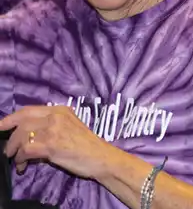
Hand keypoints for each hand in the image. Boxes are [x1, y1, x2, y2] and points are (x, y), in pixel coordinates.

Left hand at [0, 105, 115, 178]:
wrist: (100, 156)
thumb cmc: (86, 144)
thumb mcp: (70, 126)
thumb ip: (51, 126)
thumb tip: (28, 135)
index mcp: (60, 110)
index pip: (29, 110)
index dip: (12, 118)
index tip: (1, 125)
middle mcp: (56, 116)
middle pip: (22, 122)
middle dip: (10, 137)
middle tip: (7, 150)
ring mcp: (53, 130)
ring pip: (22, 135)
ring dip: (14, 149)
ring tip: (15, 158)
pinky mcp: (51, 145)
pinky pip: (26, 150)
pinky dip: (20, 159)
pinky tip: (23, 165)